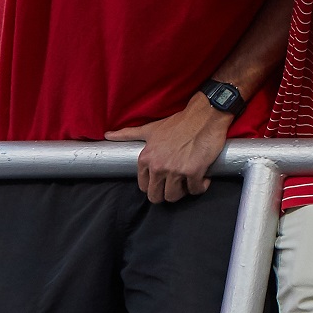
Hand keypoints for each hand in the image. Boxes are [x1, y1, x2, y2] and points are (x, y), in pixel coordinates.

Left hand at [108, 96, 233, 203]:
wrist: (204, 115)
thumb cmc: (179, 122)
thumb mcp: (150, 129)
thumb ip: (128, 134)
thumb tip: (107, 135)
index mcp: (146, 159)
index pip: (144, 187)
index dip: (155, 186)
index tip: (165, 180)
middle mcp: (158, 167)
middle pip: (157, 196)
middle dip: (167, 193)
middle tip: (178, 184)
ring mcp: (175, 170)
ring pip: (174, 196)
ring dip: (183, 192)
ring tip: (190, 182)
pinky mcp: (194, 171)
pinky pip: (195, 190)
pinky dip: (201, 186)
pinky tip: (204, 178)